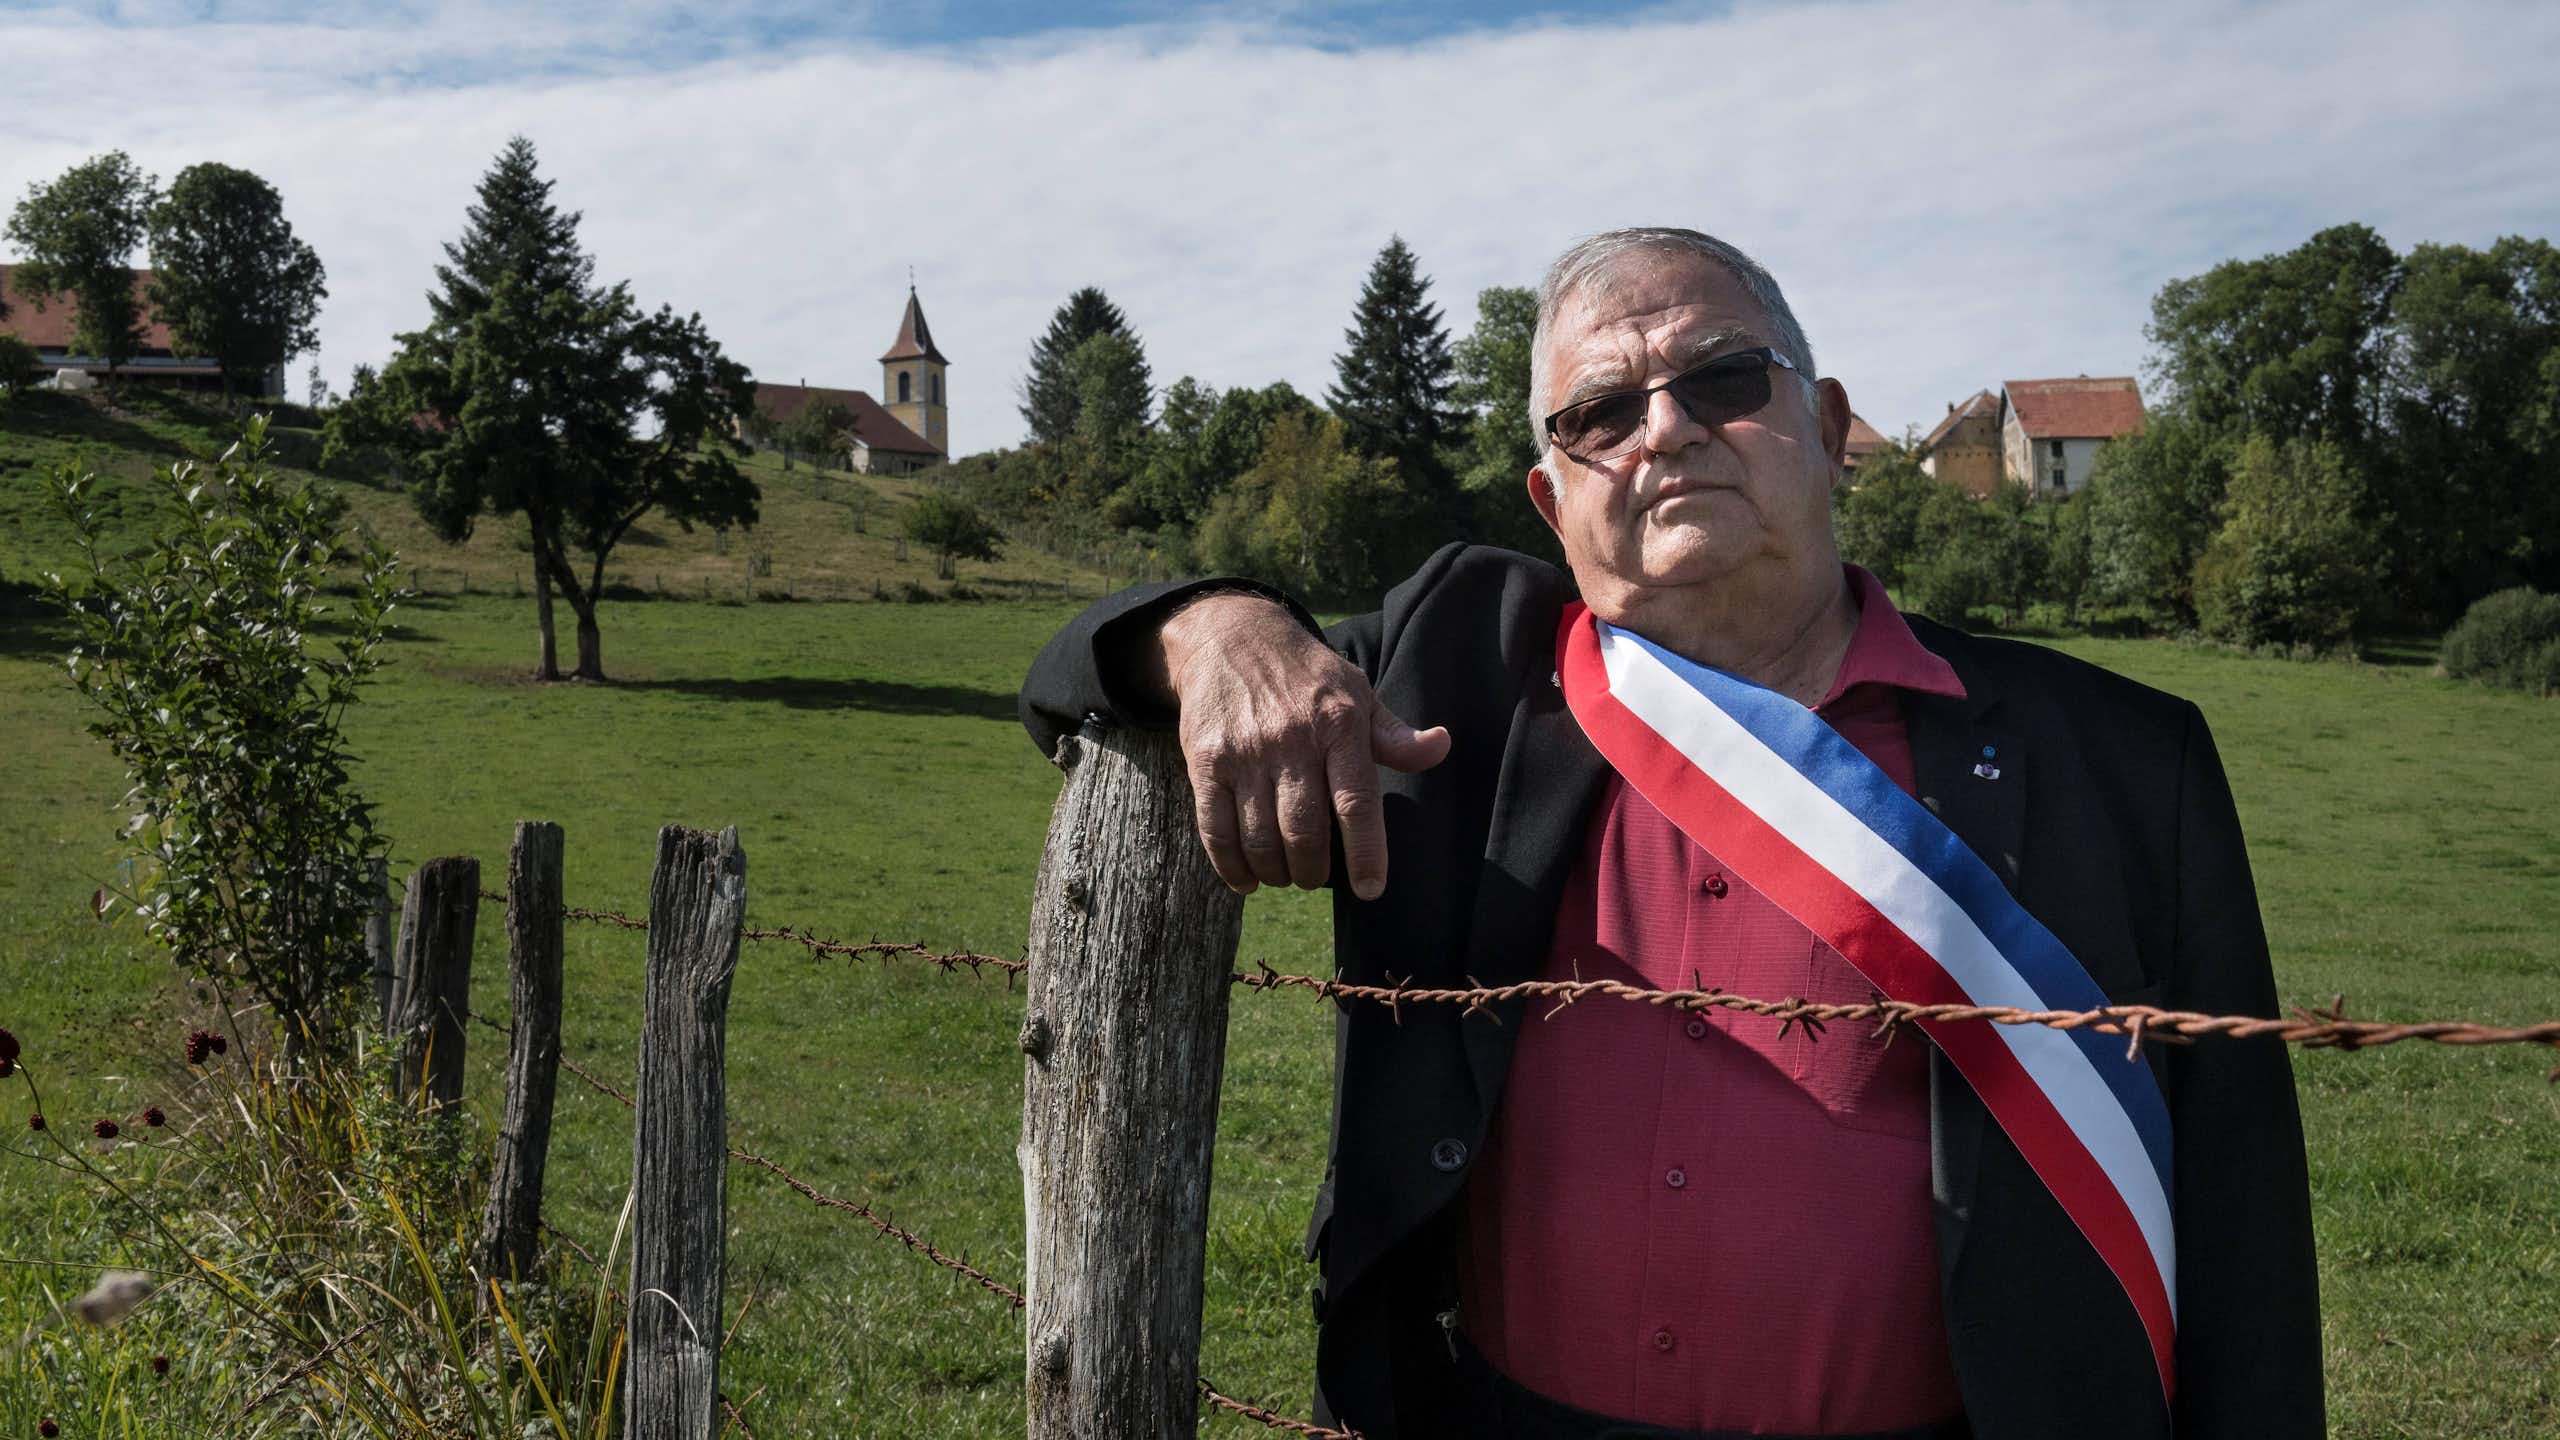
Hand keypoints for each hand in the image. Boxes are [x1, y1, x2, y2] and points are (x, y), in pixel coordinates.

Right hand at [1159, 594, 1449, 898]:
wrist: (1231, 637)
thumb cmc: (1306, 676)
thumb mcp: (1357, 692)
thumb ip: (1395, 734)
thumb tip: (1440, 746)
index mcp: (1338, 724)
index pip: (1356, 802)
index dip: (1365, 853)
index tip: (1370, 889)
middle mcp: (1291, 740)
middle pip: (1304, 832)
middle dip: (1313, 871)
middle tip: (1317, 877)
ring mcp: (1244, 753)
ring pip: (1260, 839)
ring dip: (1276, 872)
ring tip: (1286, 874)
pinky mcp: (1205, 761)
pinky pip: (1215, 829)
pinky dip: (1232, 866)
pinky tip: (1248, 879)